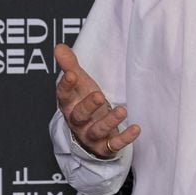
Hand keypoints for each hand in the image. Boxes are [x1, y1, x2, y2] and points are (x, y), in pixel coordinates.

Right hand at [54, 43, 140, 157]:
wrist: (92, 132)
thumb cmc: (84, 103)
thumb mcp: (79, 84)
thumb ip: (70, 65)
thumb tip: (59, 47)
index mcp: (69, 105)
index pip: (63, 96)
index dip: (66, 86)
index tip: (72, 74)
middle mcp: (77, 122)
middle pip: (79, 115)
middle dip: (88, 106)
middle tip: (99, 96)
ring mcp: (90, 136)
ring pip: (97, 131)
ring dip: (109, 121)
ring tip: (122, 110)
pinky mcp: (104, 147)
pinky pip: (114, 145)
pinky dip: (124, 138)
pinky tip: (136, 128)